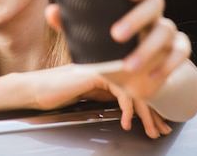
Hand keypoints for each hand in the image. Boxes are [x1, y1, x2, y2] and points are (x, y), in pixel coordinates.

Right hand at [20, 64, 171, 138]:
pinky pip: (121, 91)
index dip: (150, 105)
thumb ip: (108, 94)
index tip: (158, 122)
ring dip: (145, 114)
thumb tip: (129, 105)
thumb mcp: (90, 95)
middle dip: (153, 112)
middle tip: (161, 129)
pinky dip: (127, 109)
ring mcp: (104, 68)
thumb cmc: (58, 93)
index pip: (137, 86)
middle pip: (140, 88)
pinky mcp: (97, 73)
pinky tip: (126, 122)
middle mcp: (109, 66)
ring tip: (150, 131)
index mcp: (109, 70)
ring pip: (135, 90)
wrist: (35, 90)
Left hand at [45, 0, 191, 135]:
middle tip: (116, 34)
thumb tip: (51, 10)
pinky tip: (153, 75)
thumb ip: (72, 24)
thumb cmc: (113, 52)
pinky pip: (181, 53)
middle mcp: (154, 15)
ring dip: (147, 49)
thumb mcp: (93, 39)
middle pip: (156, 4)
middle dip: (136, 18)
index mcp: (135, 3)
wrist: (137, 79)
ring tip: (128, 65)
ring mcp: (168, 32)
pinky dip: (169, 65)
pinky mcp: (178, 52)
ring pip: (166, 31)